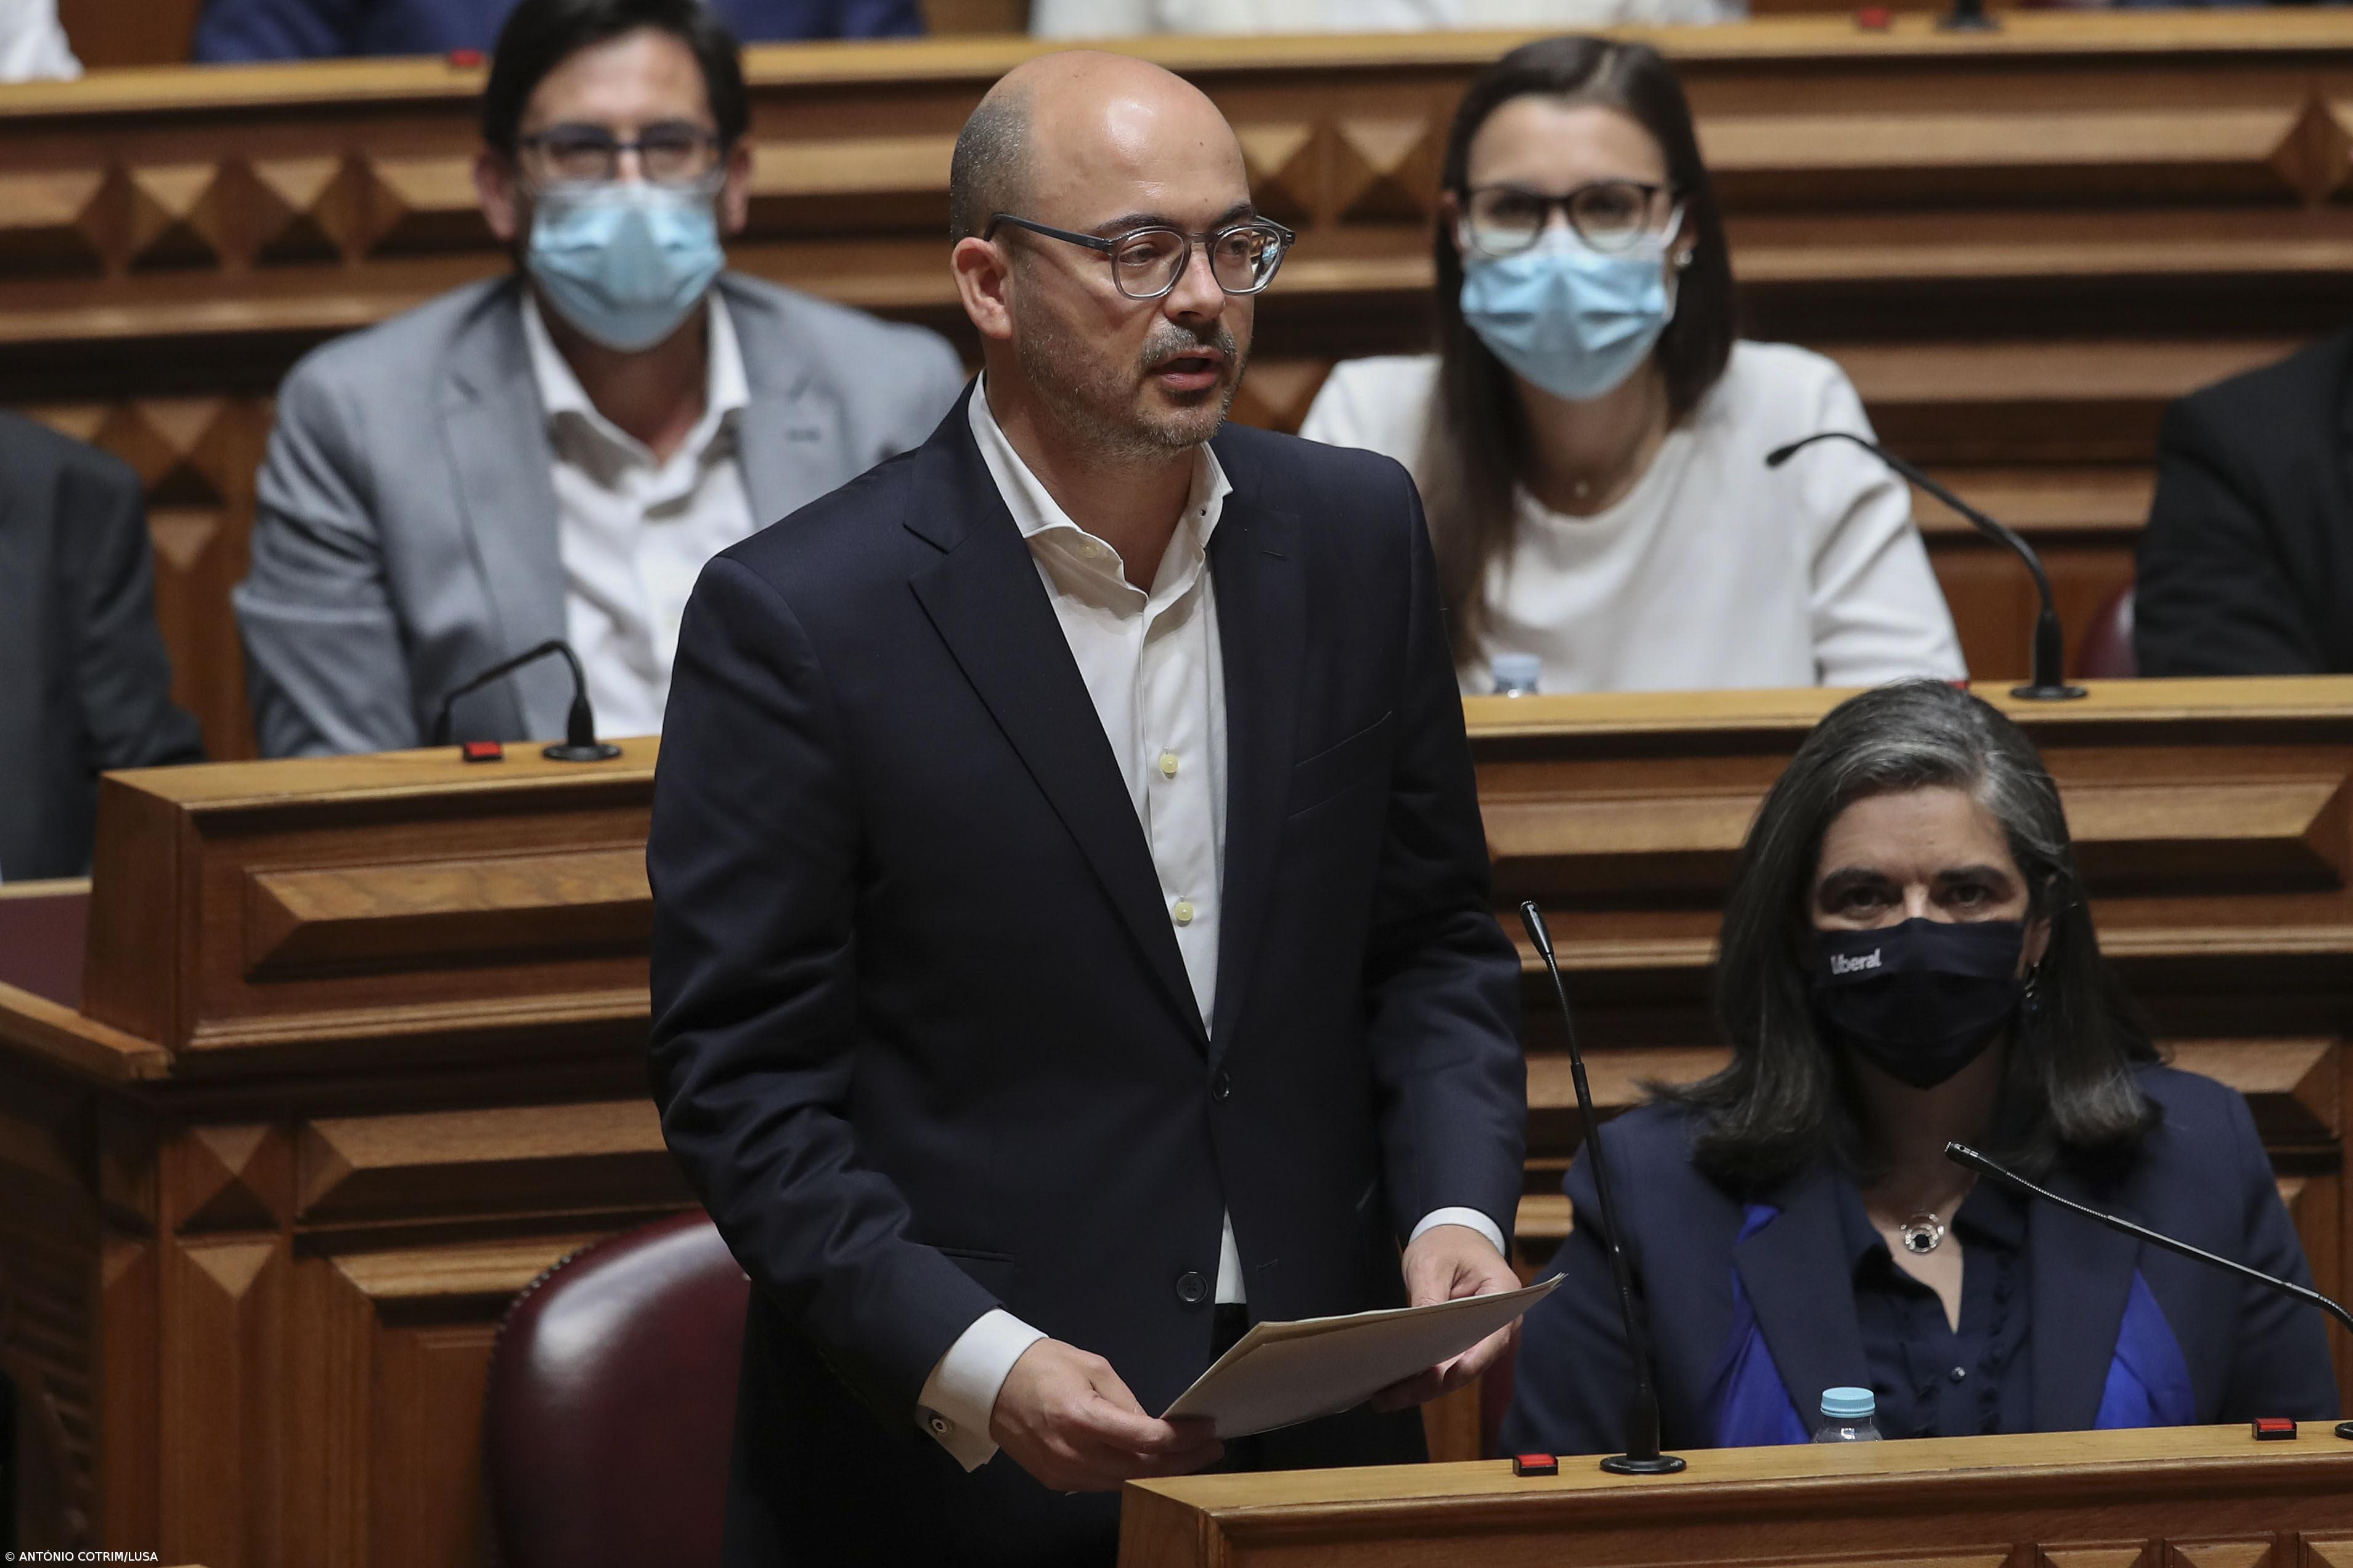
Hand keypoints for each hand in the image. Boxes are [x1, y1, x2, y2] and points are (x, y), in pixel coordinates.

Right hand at [988, 1337, 1223, 1491]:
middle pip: (1142, 1468)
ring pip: (1126, 1482)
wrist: (991, 1383)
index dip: (1183, 1439)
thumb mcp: (1093, 1367)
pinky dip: (1131, 1474)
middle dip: (1183, 1460)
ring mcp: (1063, 1472)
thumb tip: (1153, 1429)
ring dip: (1161, 1471)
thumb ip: (1126, 1401)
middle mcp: (1072, 1452)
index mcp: (1081, 1417)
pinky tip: (1150, 1462)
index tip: (1207, 1430)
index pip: (1145, 1440)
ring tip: (1188, 1456)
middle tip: (1210, 1448)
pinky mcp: (1056, 1481)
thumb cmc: (1041, 1366)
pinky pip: (1104, 1484)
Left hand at [1369, 1223, 1521, 1411]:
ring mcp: (1482, 1337)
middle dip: (1430, 1384)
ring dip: (1421, 1387)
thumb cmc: (1448, 1243)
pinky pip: (1445, 1364)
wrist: (1454, 1234)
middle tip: (1390, 1397)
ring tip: (1384, 1397)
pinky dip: (1421, 1375)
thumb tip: (1416, 1336)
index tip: (1440, 1379)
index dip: (1466, 1364)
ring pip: (1454, 1371)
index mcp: (1502, 1297)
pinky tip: (1393, 1385)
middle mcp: (1499, 1325)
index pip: (1490, 1341)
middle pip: (1468, 1364)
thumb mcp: (1432, 1263)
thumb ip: (1428, 1298)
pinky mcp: (1463, 1342)